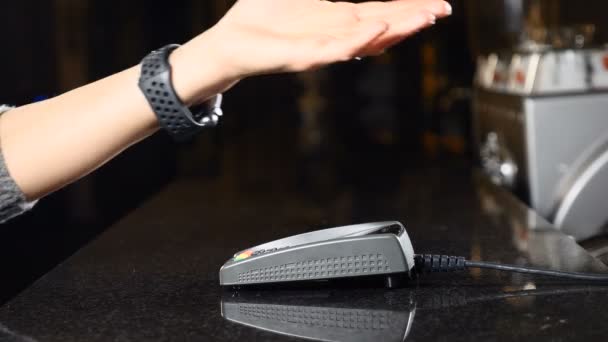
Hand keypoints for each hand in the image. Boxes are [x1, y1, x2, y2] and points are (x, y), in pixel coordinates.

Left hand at [173, 0, 450, 104]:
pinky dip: (356, 41)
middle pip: (382, 25)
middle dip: (412, 18)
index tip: (438, 3)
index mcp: (337, 18)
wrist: (229, 42)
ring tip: (423, 18)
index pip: (381, 11)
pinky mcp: (303, 58)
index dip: (409, 7)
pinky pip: (335, 50)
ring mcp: (322, 48)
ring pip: (366, 40)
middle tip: (443, 9)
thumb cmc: (260, 15)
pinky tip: (376, 30)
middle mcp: (336, 34)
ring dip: (395, 30)